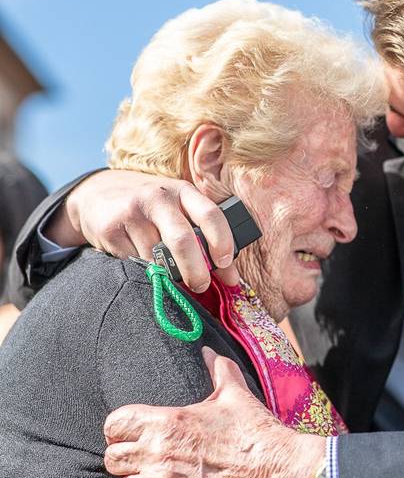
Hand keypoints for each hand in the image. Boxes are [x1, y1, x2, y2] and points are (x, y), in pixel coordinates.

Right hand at [53, 170, 234, 290]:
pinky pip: (134, 263)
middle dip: (196, 270)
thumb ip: (208, 240)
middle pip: (182, 241)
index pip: (211, 214)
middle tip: (201, 285)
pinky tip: (145, 265)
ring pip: (156, 259)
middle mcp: (158, 199)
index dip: (222, 241)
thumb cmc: (153, 206)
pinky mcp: (109, 230)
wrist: (97, 193)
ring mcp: (131, 214)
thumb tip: (231, 279)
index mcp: (183, 192)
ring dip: (168, 275)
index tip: (224, 263)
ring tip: (170, 274)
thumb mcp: (181, 210)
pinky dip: (145, 271)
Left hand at [103, 347, 326, 477]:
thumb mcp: (237, 397)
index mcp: (168, 423)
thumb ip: (218, 371)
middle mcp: (158, 455)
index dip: (122, 428)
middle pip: (113, 459)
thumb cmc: (258, 435)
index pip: (115, 424)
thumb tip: (208, 352)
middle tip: (148, 457)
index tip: (136, 431)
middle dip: (127, 457)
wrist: (280, 476)